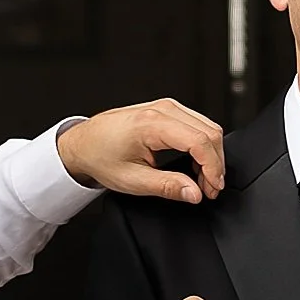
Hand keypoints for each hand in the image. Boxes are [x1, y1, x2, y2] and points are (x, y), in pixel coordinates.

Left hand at [57, 99, 226, 203]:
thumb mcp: (133, 180)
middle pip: (209, 132)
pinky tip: (197, 164)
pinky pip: (197, 124)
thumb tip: (195, 193)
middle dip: (215, 163)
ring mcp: (166, 106)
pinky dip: (203, 145)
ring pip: (207, 127)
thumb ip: (168, 187)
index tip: (213, 188)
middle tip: (209, 189)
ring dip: (211, 155)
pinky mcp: (167, 110)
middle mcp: (162, 109)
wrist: (84, 143)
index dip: (213, 168)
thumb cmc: (101, 156)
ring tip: (203, 180)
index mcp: (152, 123)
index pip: (200, 141)